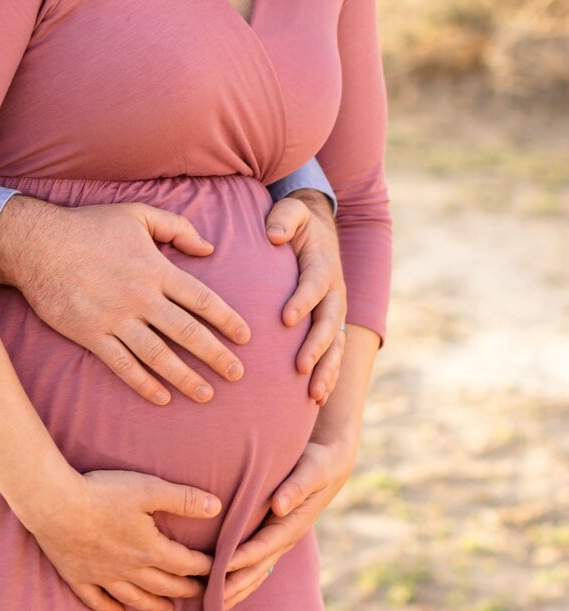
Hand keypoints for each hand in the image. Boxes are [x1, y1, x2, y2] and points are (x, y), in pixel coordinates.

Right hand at [0, 197, 250, 406]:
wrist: (38, 244)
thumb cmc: (89, 225)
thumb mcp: (137, 213)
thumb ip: (177, 227)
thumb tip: (209, 248)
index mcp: (155, 268)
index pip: (202, 299)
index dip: (227, 320)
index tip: (246, 338)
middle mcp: (140, 297)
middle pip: (187, 332)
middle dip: (216, 356)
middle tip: (237, 375)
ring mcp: (115, 318)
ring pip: (158, 355)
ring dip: (185, 377)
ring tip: (206, 394)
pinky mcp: (91, 334)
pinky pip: (122, 365)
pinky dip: (143, 384)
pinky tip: (161, 397)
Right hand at [26, 469, 219, 610]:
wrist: (54, 504)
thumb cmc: (102, 493)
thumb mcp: (148, 489)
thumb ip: (183, 499)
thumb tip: (216, 507)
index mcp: (149, 549)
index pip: (185, 564)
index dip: (204, 567)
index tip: (218, 569)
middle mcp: (129, 570)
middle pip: (164, 585)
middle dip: (186, 590)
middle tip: (202, 594)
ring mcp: (102, 576)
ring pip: (135, 598)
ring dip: (155, 605)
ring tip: (168, 610)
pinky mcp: (78, 576)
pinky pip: (97, 600)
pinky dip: (110, 609)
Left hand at [222, 435, 355, 609]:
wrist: (330, 462)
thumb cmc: (319, 463)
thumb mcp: (311, 471)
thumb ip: (296, 487)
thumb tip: (279, 506)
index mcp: (292, 524)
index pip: (263, 546)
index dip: (242, 558)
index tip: (220, 568)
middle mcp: (285, 537)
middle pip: (257, 567)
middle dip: (235, 584)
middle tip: (210, 600)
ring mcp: (280, 538)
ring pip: (256, 570)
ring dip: (236, 586)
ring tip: (212, 604)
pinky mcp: (273, 533)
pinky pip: (257, 560)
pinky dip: (241, 574)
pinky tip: (224, 584)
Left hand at [265, 189, 346, 403]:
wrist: (317, 234)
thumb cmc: (295, 223)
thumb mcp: (291, 211)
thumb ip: (284, 218)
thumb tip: (274, 235)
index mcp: (322, 266)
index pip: (313, 286)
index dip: (301, 301)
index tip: (285, 319)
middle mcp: (333, 293)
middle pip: (328, 323)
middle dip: (316, 346)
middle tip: (299, 366)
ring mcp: (335, 312)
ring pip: (335, 345)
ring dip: (326, 370)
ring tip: (313, 395)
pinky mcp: (331, 326)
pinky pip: (333, 355)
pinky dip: (328, 376)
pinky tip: (316, 399)